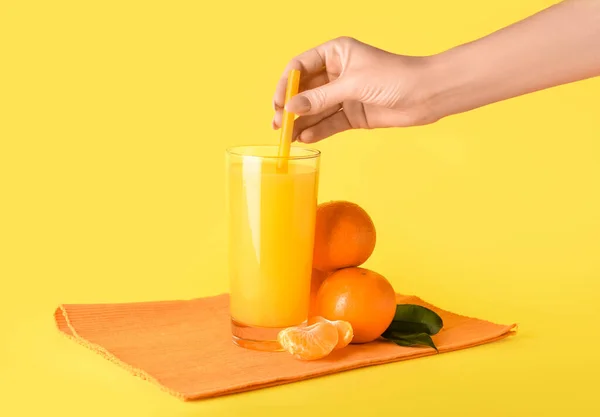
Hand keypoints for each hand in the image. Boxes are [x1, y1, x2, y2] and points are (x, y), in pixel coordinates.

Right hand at [272, 37, 436, 142]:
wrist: (427, 94)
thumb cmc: (394, 76)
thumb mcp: (352, 85)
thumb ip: (320, 98)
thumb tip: (290, 108)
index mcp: (335, 53)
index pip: (300, 67)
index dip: (286, 84)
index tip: (277, 102)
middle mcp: (337, 73)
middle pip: (305, 91)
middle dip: (290, 108)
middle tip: (277, 124)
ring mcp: (344, 95)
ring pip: (316, 110)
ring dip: (301, 123)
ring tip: (287, 137)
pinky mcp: (353, 115)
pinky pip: (330, 123)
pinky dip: (318, 131)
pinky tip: (305, 138)